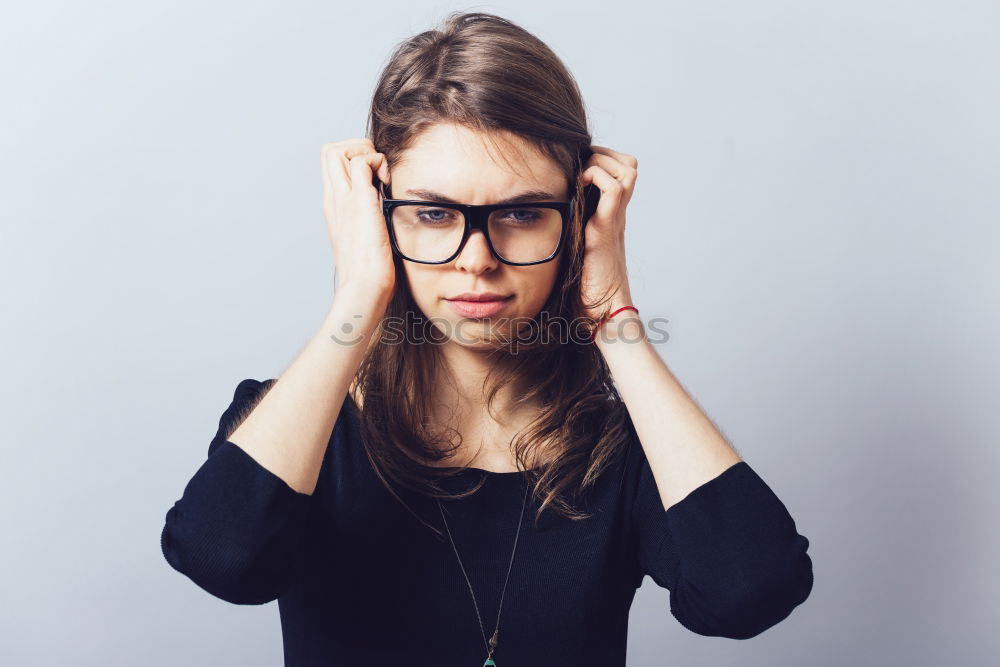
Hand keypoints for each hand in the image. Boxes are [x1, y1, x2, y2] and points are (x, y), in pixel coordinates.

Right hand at [321, 138, 395, 301]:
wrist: (364, 289)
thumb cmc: (370, 272)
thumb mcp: (368, 238)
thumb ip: (371, 220)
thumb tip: (387, 210)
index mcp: (335, 208)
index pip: (332, 166)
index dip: (353, 159)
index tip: (376, 178)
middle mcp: (334, 200)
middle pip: (328, 151)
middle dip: (355, 148)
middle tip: (378, 171)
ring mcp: (343, 200)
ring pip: (337, 149)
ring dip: (364, 152)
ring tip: (382, 176)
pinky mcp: (359, 202)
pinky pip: (362, 160)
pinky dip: (378, 161)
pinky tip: (389, 183)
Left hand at [578, 145, 637, 321]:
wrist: (602, 314)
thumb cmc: (585, 291)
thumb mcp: (571, 252)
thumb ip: (565, 234)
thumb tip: (538, 224)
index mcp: (609, 218)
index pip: (620, 172)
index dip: (602, 160)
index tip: (575, 166)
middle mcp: (616, 215)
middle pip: (628, 164)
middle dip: (603, 154)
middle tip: (577, 165)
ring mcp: (615, 220)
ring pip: (627, 169)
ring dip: (601, 162)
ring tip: (579, 175)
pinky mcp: (608, 228)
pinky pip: (614, 187)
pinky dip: (596, 176)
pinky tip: (577, 186)